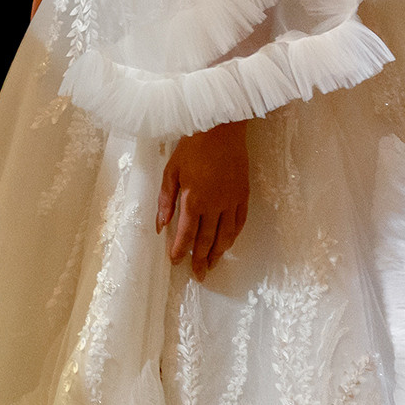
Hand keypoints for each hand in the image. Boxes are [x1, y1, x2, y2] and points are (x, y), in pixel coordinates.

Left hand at [158, 119, 249, 279]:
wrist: (220, 129)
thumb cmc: (192, 146)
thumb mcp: (171, 171)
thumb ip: (166, 200)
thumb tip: (160, 225)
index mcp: (193, 199)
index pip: (186, 233)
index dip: (180, 249)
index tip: (176, 262)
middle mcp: (214, 205)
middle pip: (207, 239)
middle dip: (201, 259)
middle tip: (199, 275)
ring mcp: (231, 201)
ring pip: (226, 235)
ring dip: (219, 252)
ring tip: (213, 264)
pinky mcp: (243, 195)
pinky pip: (240, 222)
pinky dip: (234, 236)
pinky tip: (229, 244)